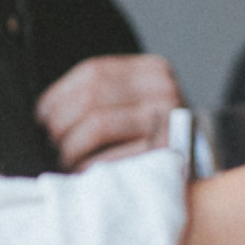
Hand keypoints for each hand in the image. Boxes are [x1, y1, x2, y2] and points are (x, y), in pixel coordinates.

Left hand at [35, 55, 183, 172]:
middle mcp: (164, 91)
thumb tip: (46, 111)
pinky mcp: (165, 155)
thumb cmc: (157, 140)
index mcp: (153, 71)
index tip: (42, 117)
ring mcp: (168, 123)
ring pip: (97, 124)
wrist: (203, 168)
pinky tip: (84, 173)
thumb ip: (105, 96)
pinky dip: (90, 167)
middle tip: (52, 143)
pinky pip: (113, 158)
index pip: (92, 72)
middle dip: (60, 123)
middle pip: (91, 96)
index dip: (57, 95)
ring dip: (71, 146)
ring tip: (66, 159)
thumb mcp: (137, 103)